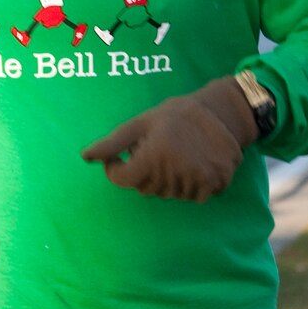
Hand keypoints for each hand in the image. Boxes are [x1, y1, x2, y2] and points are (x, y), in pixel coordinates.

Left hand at [81, 77, 255, 201]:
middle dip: (144, 172)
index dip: (116, 169)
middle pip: (145, 188)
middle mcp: (174, 172)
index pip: (122, 180)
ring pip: (169, 194)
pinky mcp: (214, 185)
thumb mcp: (141, 123)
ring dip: (167, 178)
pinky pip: (193, 196)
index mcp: (153, 156)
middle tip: (156, 149)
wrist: (222, 112)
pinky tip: (193, 164)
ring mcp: (196, 180)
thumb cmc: (176, 115)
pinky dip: (190, 184)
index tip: (121, 158)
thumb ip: (112, 143)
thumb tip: (85, 157)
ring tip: (176, 154)